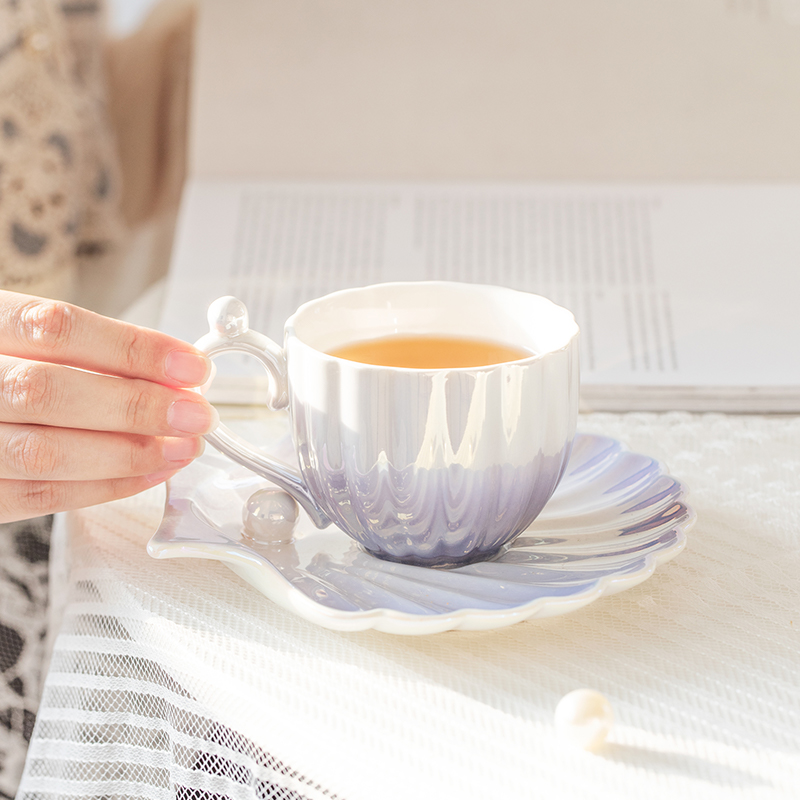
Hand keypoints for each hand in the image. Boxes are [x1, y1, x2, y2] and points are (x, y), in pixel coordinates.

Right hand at [0, 291, 217, 521]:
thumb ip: (89, 352)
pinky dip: (108, 486)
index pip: (56, 329)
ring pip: (46, 453)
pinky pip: (42, 497)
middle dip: (138, 406)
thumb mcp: (28, 339)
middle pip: (50, 393)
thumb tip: (174, 375)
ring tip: (182, 446)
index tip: (190, 365)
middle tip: (196, 414)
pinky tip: (152, 471)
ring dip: (130, 452)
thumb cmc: (7, 369)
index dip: (132, 348)